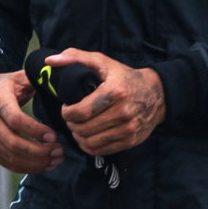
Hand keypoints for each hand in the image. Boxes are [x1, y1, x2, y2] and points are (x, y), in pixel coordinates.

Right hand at [0, 68, 64, 174]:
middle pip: (15, 144)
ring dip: (37, 163)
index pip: (16, 121)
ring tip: (56, 159)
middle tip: (60, 151)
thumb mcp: (15, 78)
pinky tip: (44, 164)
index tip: (54, 136)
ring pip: (13, 158)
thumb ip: (35, 79)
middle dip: (41, 152)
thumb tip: (56, 80)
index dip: (36, 130)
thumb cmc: (0, 86)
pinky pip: (8, 164)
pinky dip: (28, 167)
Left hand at [47, 48, 165, 156]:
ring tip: (77, 127)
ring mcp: (128, 129)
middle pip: (84, 129)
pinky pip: (101, 150)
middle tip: (71, 118)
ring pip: (90, 142)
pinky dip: (89, 146)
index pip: (81, 112)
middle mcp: (123, 112)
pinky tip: (87, 136)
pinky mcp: (131, 141)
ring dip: (78, 136)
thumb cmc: (124, 76)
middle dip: (71, 125)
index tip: (66, 107)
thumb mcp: (102, 61)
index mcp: (114, 91)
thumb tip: (50, 61)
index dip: (67, 113)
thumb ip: (75, 57)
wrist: (157, 94)